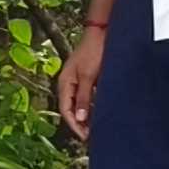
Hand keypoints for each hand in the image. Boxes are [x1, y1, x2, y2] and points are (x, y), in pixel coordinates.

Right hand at [56, 20, 108, 140]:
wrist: (102, 32)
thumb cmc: (95, 51)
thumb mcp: (89, 76)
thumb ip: (84, 97)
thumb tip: (79, 118)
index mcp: (65, 82)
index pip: (66, 110)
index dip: (74, 125)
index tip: (85, 136)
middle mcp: (69, 82)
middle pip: (71, 108)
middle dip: (80, 123)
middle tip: (92, 136)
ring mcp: (78, 79)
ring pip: (80, 103)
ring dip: (86, 116)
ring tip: (96, 128)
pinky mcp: (88, 77)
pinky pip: (87, 96)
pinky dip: (92, 106)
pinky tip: (100, 113)